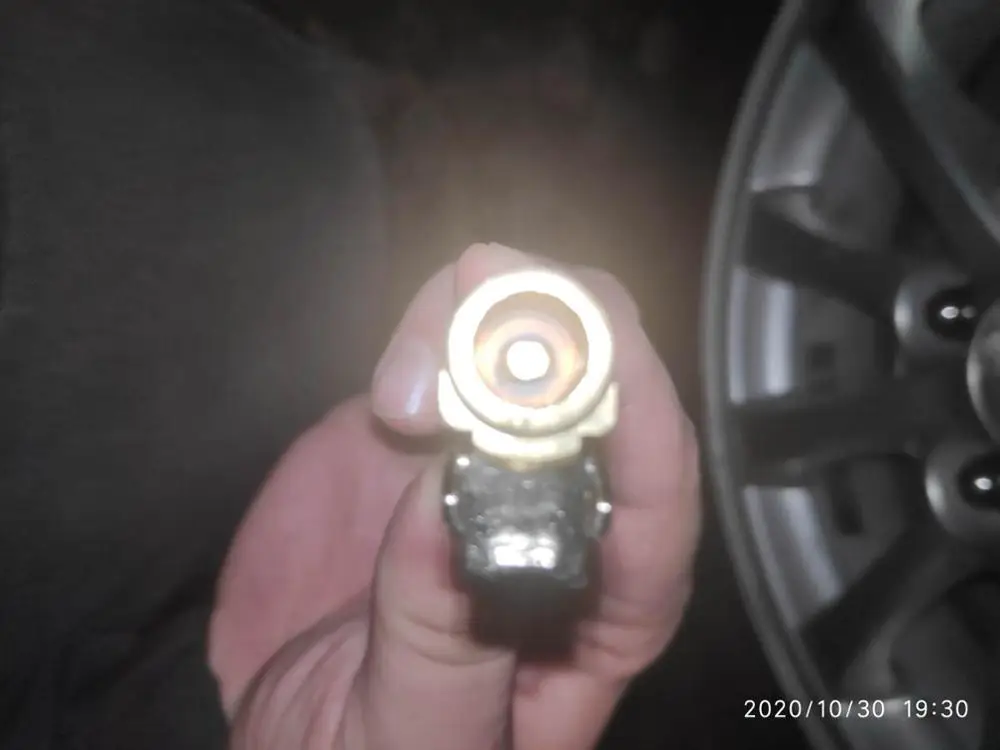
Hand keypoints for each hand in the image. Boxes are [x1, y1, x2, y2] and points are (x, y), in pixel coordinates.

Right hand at [208, 242, 700, 749]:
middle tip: (494, 296)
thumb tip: (453, 492)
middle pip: (616, 398)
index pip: (660, 503)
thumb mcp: (413, 733)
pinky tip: (393, 376)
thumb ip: (439, 634)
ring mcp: (488, 469)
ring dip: (485, 327)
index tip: (602, 349)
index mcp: (601, 615)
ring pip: (538, 350)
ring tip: (400, 386)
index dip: (643, 414)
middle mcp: (563, 524)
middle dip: (572, 334)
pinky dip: (427, 334)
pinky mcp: (417, 440)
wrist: (282, 736)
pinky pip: (449, 353)